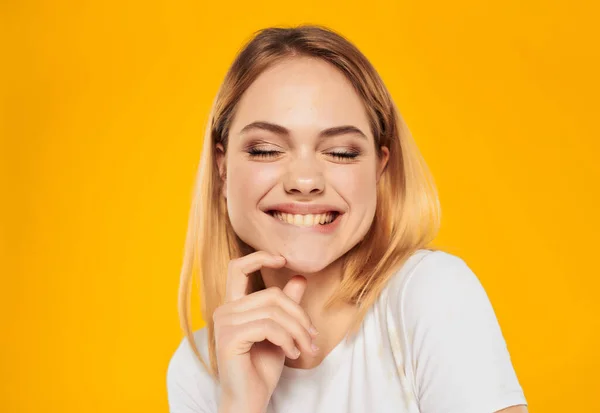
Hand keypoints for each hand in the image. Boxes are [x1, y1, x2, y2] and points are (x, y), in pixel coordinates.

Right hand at [214, 251, 318, 412]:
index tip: (283, 259)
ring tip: (306, 348)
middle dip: (299, 315)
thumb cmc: (262, 367)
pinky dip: (287, 340)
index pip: (238, 268)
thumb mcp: (281, 331)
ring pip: (274, 311)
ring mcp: (224, 323)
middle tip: (312, 337)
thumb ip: (286, 304)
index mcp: (234, 305)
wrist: (250, 399)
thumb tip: (299, 277)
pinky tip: (292, 353)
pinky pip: (269, 327)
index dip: (259, 258)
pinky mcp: (229, 337)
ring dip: (298, 331)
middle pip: (272, 295)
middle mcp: (225, 310)